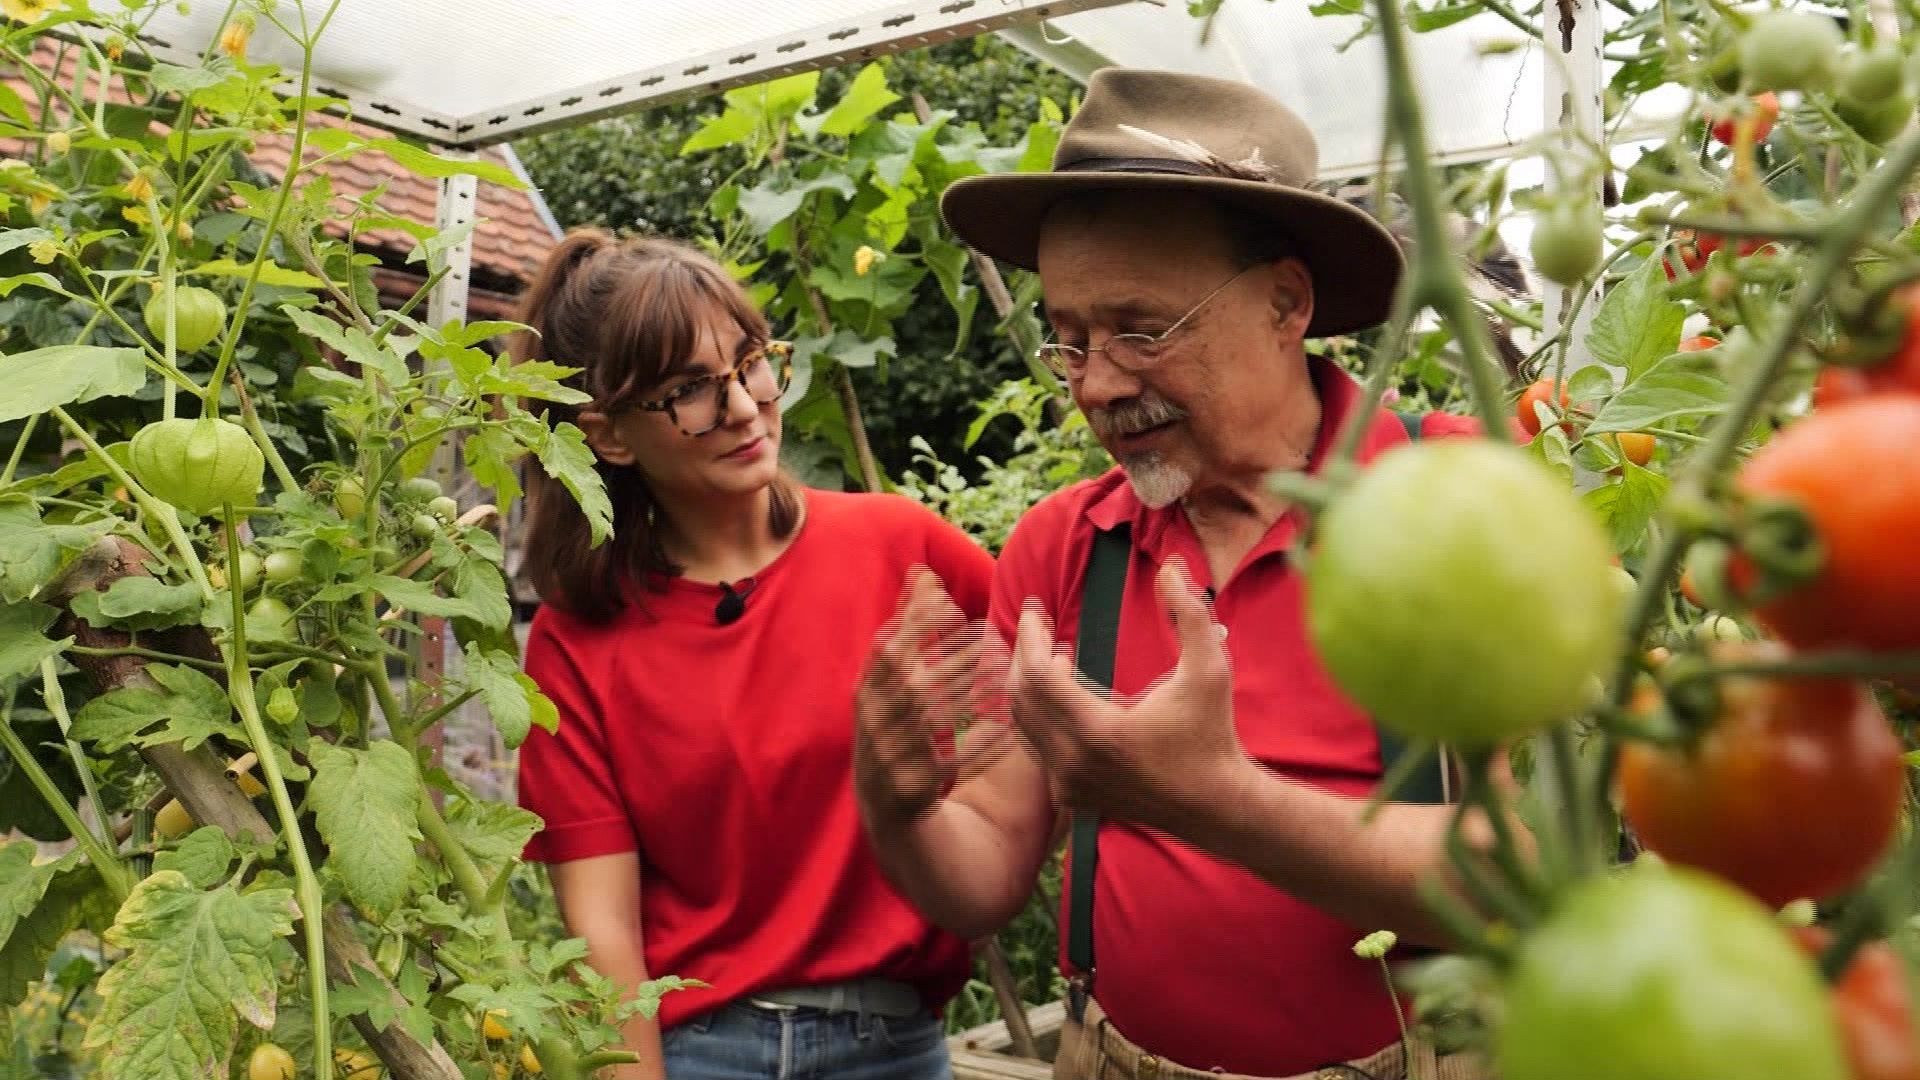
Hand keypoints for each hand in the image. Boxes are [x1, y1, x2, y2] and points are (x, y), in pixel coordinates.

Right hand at [853, 567, 1015, 828]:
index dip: (917, 626)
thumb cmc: (895, 722)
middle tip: (992, 637)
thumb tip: (924, 573)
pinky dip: (981, 742)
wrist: (883, 803)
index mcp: (865, 693)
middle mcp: (871, 724)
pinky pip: (952, 762)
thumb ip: (908, 627)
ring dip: (971, 694)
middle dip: (952, 659)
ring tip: (1005, 671)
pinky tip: (1010, 724)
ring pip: (933, 722)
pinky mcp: (912, 788)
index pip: (886, 652)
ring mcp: (888, 758)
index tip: (953, 605)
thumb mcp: (892, 679)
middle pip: (913, 685)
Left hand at [1008, 556, 1245, 832]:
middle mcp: (1074, 762)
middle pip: (1021, 697)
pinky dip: (1039, 712)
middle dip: (1022, 653)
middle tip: (1035, 622)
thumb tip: (1170, 566)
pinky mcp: (1071, 795)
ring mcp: (1068, 784)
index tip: (1034, 608)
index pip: (1038, 676)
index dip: (1030, 636)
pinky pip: (1036, 745)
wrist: (1215, 806)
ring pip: (1023, 723)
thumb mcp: (1210, 668)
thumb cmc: (1213, 734)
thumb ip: (1189, 613)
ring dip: (1030, 683)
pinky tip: (1064, 687)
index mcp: (1099, 732)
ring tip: (1053, 652)